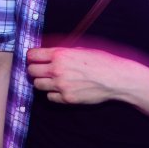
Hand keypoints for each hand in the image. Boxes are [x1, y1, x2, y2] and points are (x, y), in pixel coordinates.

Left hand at [26, 44, 147, 104]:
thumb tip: (46, 52)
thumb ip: (62, 51)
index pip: (32, 55)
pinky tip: (60, 89)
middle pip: (31, 70)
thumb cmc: (101, 61)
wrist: (116, 78)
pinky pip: (49, 97)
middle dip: (34, 69)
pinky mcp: (67, 98)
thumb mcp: (80, 49)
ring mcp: (61, 85)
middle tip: (40, 69)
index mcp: (60, 54)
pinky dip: (52, 93)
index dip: (31, 56)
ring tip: (50, 79)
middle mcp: (57, 69)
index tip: (33, 58)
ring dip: (41, 81)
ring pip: (37, 85)